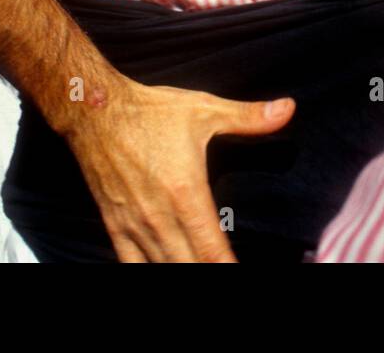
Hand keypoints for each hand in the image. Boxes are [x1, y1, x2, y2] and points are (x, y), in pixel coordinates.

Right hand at [64, 75, 294, 261]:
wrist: (95, 112)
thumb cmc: (151, 111)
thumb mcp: (204, 109)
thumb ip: (248, 117)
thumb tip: (288, 109)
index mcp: (185, 193)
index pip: (212, 249)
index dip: (228, 268)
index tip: (239, 272)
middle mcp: (159, 216)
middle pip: (189, 266)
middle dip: (208, 273)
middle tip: (226, 270)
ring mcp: (135, 224)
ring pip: (161, 268)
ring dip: (182, 273)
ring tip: (201, 271)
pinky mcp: (115, 225)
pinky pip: (130, 264)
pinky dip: (148, 272)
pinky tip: (163, 271)